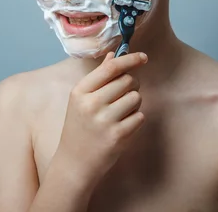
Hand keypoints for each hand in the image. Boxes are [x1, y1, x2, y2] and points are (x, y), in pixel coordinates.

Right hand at [55, 51, 147, 187]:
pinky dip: (135, 120)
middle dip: (132, 85)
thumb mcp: (81, 100)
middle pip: (127, 81)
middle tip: (124, 95)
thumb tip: (114, 55)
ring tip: (120, 113)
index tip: (143, 57)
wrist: (75, 163)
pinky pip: (140, 116)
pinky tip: (122, 126)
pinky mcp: (118, 135)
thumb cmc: (79, 127)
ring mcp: (105, 120)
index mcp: (80, 91)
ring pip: (136, 98)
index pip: (111, 68)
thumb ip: (99, 77)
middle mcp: (91, 104)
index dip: (130, 59)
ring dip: (134, 103)